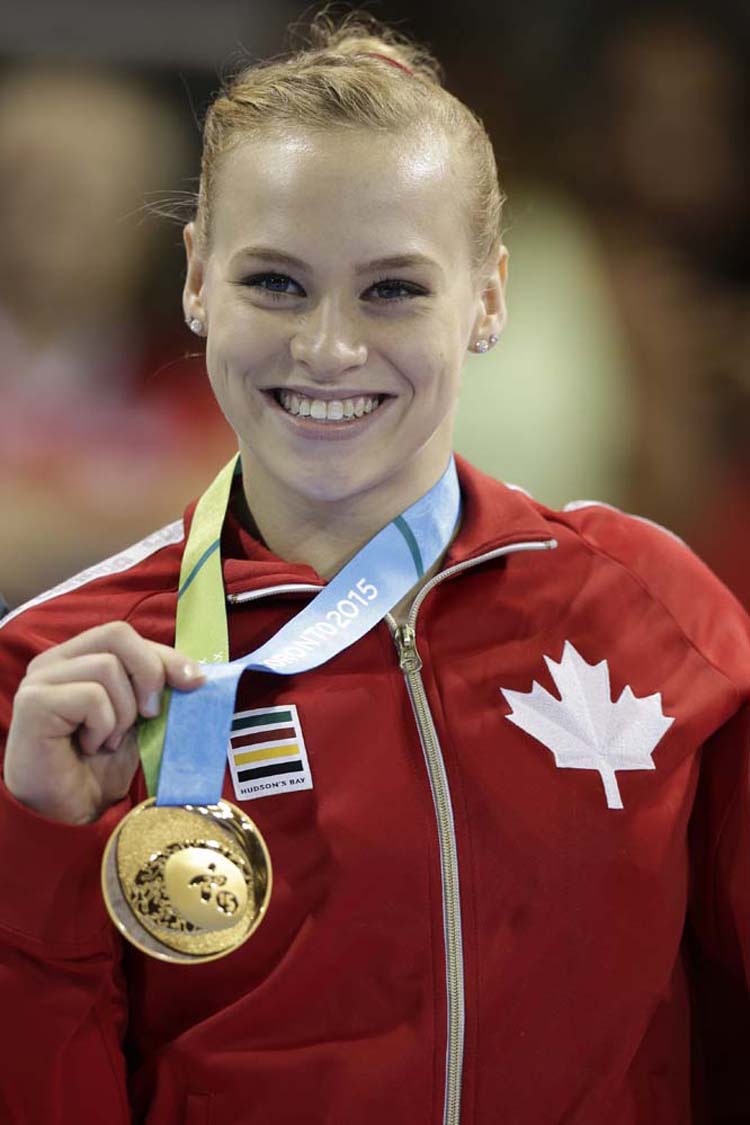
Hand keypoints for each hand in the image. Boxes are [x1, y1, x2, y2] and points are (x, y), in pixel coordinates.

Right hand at [4, 622, 204, 824]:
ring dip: (123, 713)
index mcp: (75, 657)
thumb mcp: (139, 717)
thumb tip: (197, 674)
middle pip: (117, 636)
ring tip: (108, 741)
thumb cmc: (100, 766)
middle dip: (149, 674)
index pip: (125, 635)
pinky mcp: (34, 703)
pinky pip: (91, 697)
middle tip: (149, 715)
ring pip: (107, 668)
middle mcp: (53, 662)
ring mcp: (40, 680)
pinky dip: (104, 727)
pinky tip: (91, 747)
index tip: (193, 682)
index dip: (164, 655)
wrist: (70, 814)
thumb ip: (157, 687)